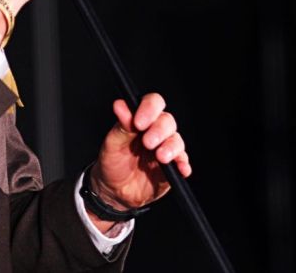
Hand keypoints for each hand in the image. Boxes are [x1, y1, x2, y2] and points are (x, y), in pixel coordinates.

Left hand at [86, 94, 191, 232]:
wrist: (114, 190)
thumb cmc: (112, 162)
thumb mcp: (112, 143)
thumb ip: (121, 125)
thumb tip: (120, 104)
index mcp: (142, 120)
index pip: (153, 103)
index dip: (149, 109)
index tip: (139, 122)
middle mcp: (156, 131)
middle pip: (167, 121)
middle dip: (159, 130)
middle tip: (148, 142)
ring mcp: (166, 149)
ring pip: (177, 141)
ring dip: (171, 147)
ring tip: (161, 157)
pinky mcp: (172, 168)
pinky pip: (183, 162)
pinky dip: (183, 164)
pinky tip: (180, 168)